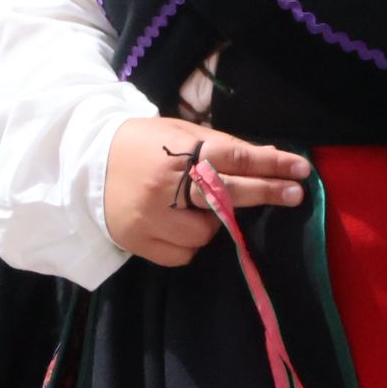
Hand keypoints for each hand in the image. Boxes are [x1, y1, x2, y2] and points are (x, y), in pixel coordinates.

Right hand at [102, 118, 308, 267]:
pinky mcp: (140, 241)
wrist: (86, 166)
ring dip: (210, 222)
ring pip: (207, 232)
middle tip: (294, 194)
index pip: (235, 158)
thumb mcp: (178, 134)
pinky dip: (187, 242)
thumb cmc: (141, 145)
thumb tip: (268, 159)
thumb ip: (220, 147)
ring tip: (190, 207)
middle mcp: (167, 185)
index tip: (300, 170)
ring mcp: (153, 217)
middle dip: (267, 192)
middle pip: (230, 193)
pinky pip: (184, 254)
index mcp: (178, 152)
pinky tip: (174, 225)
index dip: (271, 165)